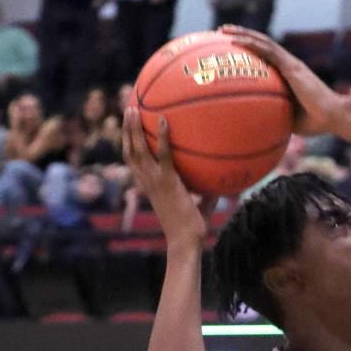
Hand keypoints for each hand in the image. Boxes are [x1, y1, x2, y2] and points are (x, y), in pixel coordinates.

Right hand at [122, 107, 214, 246]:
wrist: (187, 242)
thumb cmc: (193, 230)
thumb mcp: (200, 207)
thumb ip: (207, 194)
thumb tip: (223, 185)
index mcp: (150, 187)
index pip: (134, 163)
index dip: (128, 145)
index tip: (129, 129)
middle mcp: (148, 182)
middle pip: (129, 151)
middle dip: (126, 129)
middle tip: (129, 108)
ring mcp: (155, 181)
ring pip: (137, 149)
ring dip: (134, 127)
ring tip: (134, 108)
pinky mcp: (167, 182)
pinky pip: (164, 154)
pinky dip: (163, 136)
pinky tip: (165, 119)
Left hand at [218, 26, 340, 133]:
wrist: (333, 116)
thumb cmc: (315, 122)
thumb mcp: (289, 119)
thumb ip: (276, 116)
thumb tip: (259, 127)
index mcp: (289, 74)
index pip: (267, 57)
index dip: (250, 50)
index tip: (232, 49)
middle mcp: (289, 64)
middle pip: (262, 44)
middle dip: (242, 36)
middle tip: (222, 33)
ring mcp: (290, 63)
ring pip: (262, 42)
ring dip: (242, 34)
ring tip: (223, 31)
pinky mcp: (291, 66)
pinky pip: (267, 51)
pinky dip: (250, 44)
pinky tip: (234, 40)